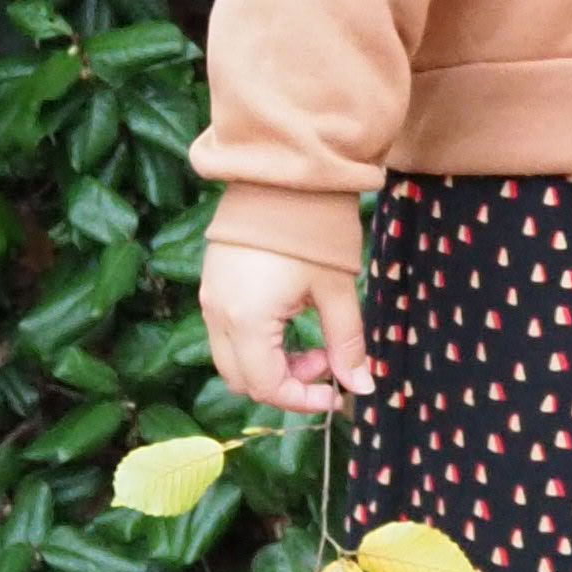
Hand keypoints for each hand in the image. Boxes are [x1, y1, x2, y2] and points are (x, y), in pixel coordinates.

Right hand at [202, 239, 375, 414]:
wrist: (283, 171)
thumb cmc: (314, 229)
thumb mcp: (337, 290)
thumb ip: (347, 344)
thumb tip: (362, 387)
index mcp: (248, 320)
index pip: (267, 386)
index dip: (302, 399)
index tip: (336, 394)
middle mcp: (218, 314)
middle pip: (242, 379)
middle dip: (286, 384)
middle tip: (326, 364)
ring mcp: (210, 298)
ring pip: (232, 358)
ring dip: (271, 364)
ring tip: (314, 343)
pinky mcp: (212, 283)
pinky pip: (227, 332)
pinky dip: (257, 342)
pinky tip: (291, 320)